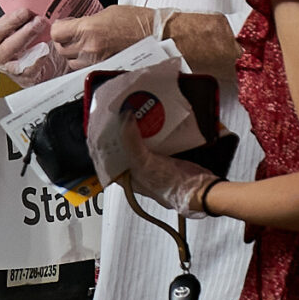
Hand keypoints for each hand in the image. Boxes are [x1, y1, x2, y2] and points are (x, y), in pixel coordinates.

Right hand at [0, 7, 60, 77]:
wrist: (51, 65)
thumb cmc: (36, 44)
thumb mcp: (29, 27)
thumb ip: (29, 18)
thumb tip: (38, 6)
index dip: (11, 20)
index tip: (25, 11)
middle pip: (5, 45)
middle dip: (23, 32)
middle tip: (38, 21)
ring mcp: (10, 68)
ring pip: (14, 59)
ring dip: (29, 45)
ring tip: (43, 35)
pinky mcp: (24, 78)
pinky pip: (28, 71)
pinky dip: (37, 61)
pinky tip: (44, 52)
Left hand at [49, 4, 155, 67]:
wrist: (158, 36)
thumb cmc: (138, 22)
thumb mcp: (108, 13)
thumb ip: (88, 22)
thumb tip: (76, 27)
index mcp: (88, 29)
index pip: (56, 33)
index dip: (58, 29)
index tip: (62, 27)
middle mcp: (89, 48)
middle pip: (61, 50)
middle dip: (64, 43)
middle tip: (72, 37)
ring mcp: (95, 62)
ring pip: (71, 63)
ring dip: (74, 55)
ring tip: (84, 47)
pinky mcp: (103, 71)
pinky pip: (84, 70)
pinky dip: (85, 64)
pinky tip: (93, 56)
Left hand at [85, 76, 213, 213]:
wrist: (198, 188)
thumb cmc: (169, 187)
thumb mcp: (141, 162)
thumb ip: (130, 140)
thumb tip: (125, 118)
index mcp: (123, 177)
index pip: (104, 156)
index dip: (100, 140)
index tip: (100, 123)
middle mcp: (135, 170)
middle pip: (122, 145)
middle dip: (120, 129)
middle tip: (118, 113)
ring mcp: (151, 163)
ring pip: (139, 140)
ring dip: (137, 127)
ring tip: (133, 111)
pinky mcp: (166, 156)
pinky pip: (156, 139)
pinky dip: (154, 129)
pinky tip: (153, 119)